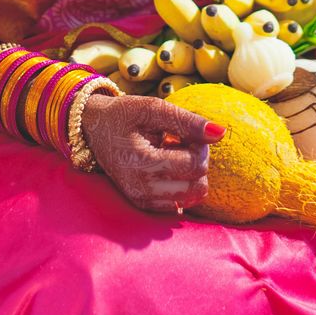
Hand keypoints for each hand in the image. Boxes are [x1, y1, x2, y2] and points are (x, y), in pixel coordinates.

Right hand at [80, 93, 223, 213]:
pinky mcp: (145, 206)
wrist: (94, 130)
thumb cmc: (124, 115)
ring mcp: (142, 201)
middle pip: (198, 184)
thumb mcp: (153, 109)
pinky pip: (181, 203)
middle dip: (196, 160)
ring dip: (190, 175)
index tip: (183, 132)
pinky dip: (181, 185)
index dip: (198, 145)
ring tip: (172, 155)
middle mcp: (141, 189)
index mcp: (142, 163)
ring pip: (193, 197)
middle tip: (179, 143)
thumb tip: (221, 133)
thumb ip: (188, 120)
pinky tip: (166, 168)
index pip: (194, 164)